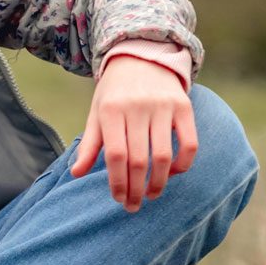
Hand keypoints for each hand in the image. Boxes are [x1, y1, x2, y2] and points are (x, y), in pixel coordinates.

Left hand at [68, 56, 197, 211]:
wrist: (141, 59)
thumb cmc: (114, 94)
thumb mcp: (96, 113)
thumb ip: (89, 144)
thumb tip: (75, 174)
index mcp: (111, 110)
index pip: (114, 155)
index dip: (117, 181)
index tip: (119, 199)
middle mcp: (137, 107)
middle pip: (138, 159)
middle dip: (136, 188)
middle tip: (134, 206)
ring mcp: (163, 106)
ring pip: (164, 155)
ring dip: (159, 182)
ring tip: (151, 195)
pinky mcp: (184, 106)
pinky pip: (190, 142)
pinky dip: (183, 163)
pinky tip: (174, 174)